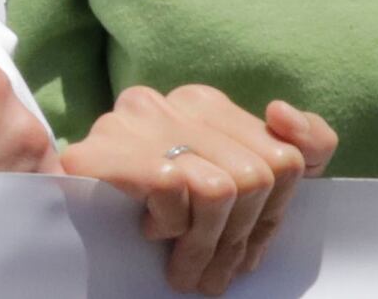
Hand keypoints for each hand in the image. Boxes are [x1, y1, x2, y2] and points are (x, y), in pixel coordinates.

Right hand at [57, 86, 333, 295]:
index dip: (273, 217)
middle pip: (255, 176)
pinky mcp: (107, 149)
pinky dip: (172, 223)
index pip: (283, 157)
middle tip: (216, 275)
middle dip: (239, 238)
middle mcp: (169, 101)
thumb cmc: (164, 208)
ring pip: (221, 188)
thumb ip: (301, 145)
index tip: (248, 251)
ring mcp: (134, 121)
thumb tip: (282, 112)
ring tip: (187, 270)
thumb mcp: (245, 181)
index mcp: (204, 104)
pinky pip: (176, 190)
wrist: (76, 222)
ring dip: (207, 243)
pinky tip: (153, 230)